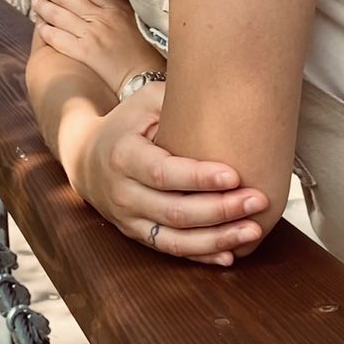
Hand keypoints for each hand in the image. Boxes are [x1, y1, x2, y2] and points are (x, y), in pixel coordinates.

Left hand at [31, 0, 151, 95]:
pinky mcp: (87, 54)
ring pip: (61, 16)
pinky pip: (61, 39)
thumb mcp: (136, 21)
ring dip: (44, 6)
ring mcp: (93, 35)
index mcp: (116, 7)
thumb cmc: (145, 52)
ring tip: (35, 1)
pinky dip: (48, 31)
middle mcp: (103, 18)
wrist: (148, 78)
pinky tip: (40, 26)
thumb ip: (116, 8)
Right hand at [65, 91, 269, 266]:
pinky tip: (231, 252)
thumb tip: (222, 88)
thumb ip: (177, 99)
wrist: (86, 157)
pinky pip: (171, 251)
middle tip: (257, 200)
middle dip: (219, 210)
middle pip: (174, 210)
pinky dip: (202, 254)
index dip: (198, 177)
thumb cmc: (127, 123)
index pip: (162, 172)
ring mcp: (129, 218)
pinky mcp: (138, 235)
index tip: (234, 174)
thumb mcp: (144, 102)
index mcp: (123, 155)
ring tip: (252, 229)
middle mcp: (122, 192)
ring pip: (175, 239)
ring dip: (217, 238)